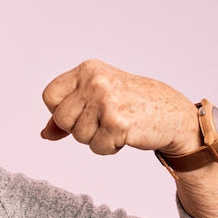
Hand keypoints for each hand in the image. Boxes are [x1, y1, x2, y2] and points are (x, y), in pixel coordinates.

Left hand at [40, 59, 199, 155]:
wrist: (172, 113)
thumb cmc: (132, 104)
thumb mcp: (97, 97)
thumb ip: (68, 112)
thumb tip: (45, 134)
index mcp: (88, 70)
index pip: (50, 96)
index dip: (59, 111)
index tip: (81, 112)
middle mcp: (95, 81)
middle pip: (61, 119)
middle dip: (78, 128)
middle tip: (102, 121)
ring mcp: (106, 101)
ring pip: (78, 135)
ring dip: (96, 138)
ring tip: (116, 125)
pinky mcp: (117, 122)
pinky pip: (96, 147)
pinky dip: (109, 148)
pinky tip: (125, 134)